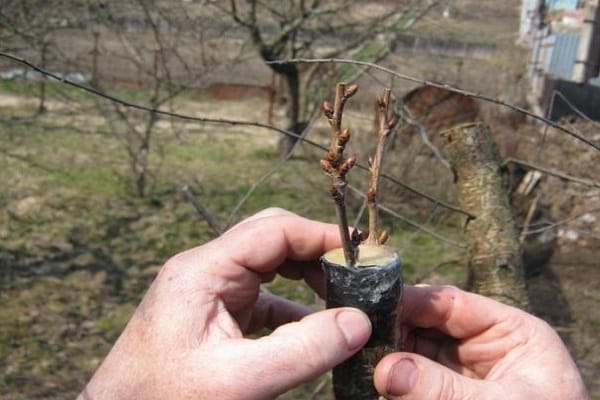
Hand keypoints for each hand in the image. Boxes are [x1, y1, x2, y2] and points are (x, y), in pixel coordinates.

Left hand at [79, 208, 371, 399]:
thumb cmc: (168, 399)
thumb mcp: (241, 380)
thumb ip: (304, 350)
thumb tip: (359, 322)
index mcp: (203, 270)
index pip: (273, 231)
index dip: (321, 237)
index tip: (362, 253)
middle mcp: (204, 270)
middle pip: (271, 239)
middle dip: (316, 253)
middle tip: (355, 276)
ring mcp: (208, 290)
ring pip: (268, 265)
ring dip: (306, 277)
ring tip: (340, 298)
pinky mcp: (213, 312)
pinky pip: (260, 297)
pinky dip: (291, 306)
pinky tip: (313, 328)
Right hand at [374, 285, 588, 398]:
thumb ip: (446, 390)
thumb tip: (387, 370)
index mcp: (512, 332)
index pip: (453, 304)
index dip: (413, 301)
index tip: (374, 304)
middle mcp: (483, 346)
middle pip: (427, 325)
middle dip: (395, 331)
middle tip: (358, 336)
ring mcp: (461, 372)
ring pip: (414, 352)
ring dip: (389, 355)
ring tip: (359, 357)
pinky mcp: (446, 393)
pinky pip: (413, 380)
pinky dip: (394, 378)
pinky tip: (372, 376)